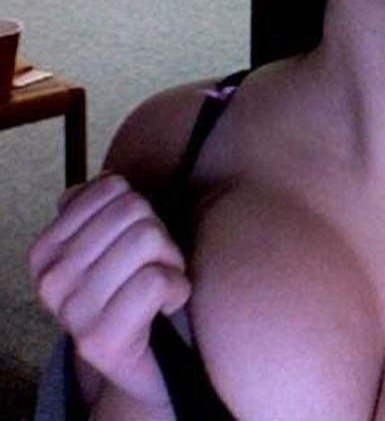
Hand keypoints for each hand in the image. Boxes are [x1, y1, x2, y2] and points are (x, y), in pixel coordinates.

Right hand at [29, 173, 190, 405]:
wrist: (145, 364)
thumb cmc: (135, 291)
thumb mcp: (113, 244)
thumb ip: (100, 208)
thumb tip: (103, 180)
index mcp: (46, 250)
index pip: (112, 187)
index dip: (141, 210)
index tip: (135, 245)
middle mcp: (50, 279)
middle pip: (134, 209)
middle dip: (159, 235)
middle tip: (153, 267)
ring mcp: (72, 311)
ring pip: (147, 238)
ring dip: (170, 261)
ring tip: (159, 286)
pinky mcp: (101, 340)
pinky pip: (157, 280)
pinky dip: (178, 288)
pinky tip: (166, 307)